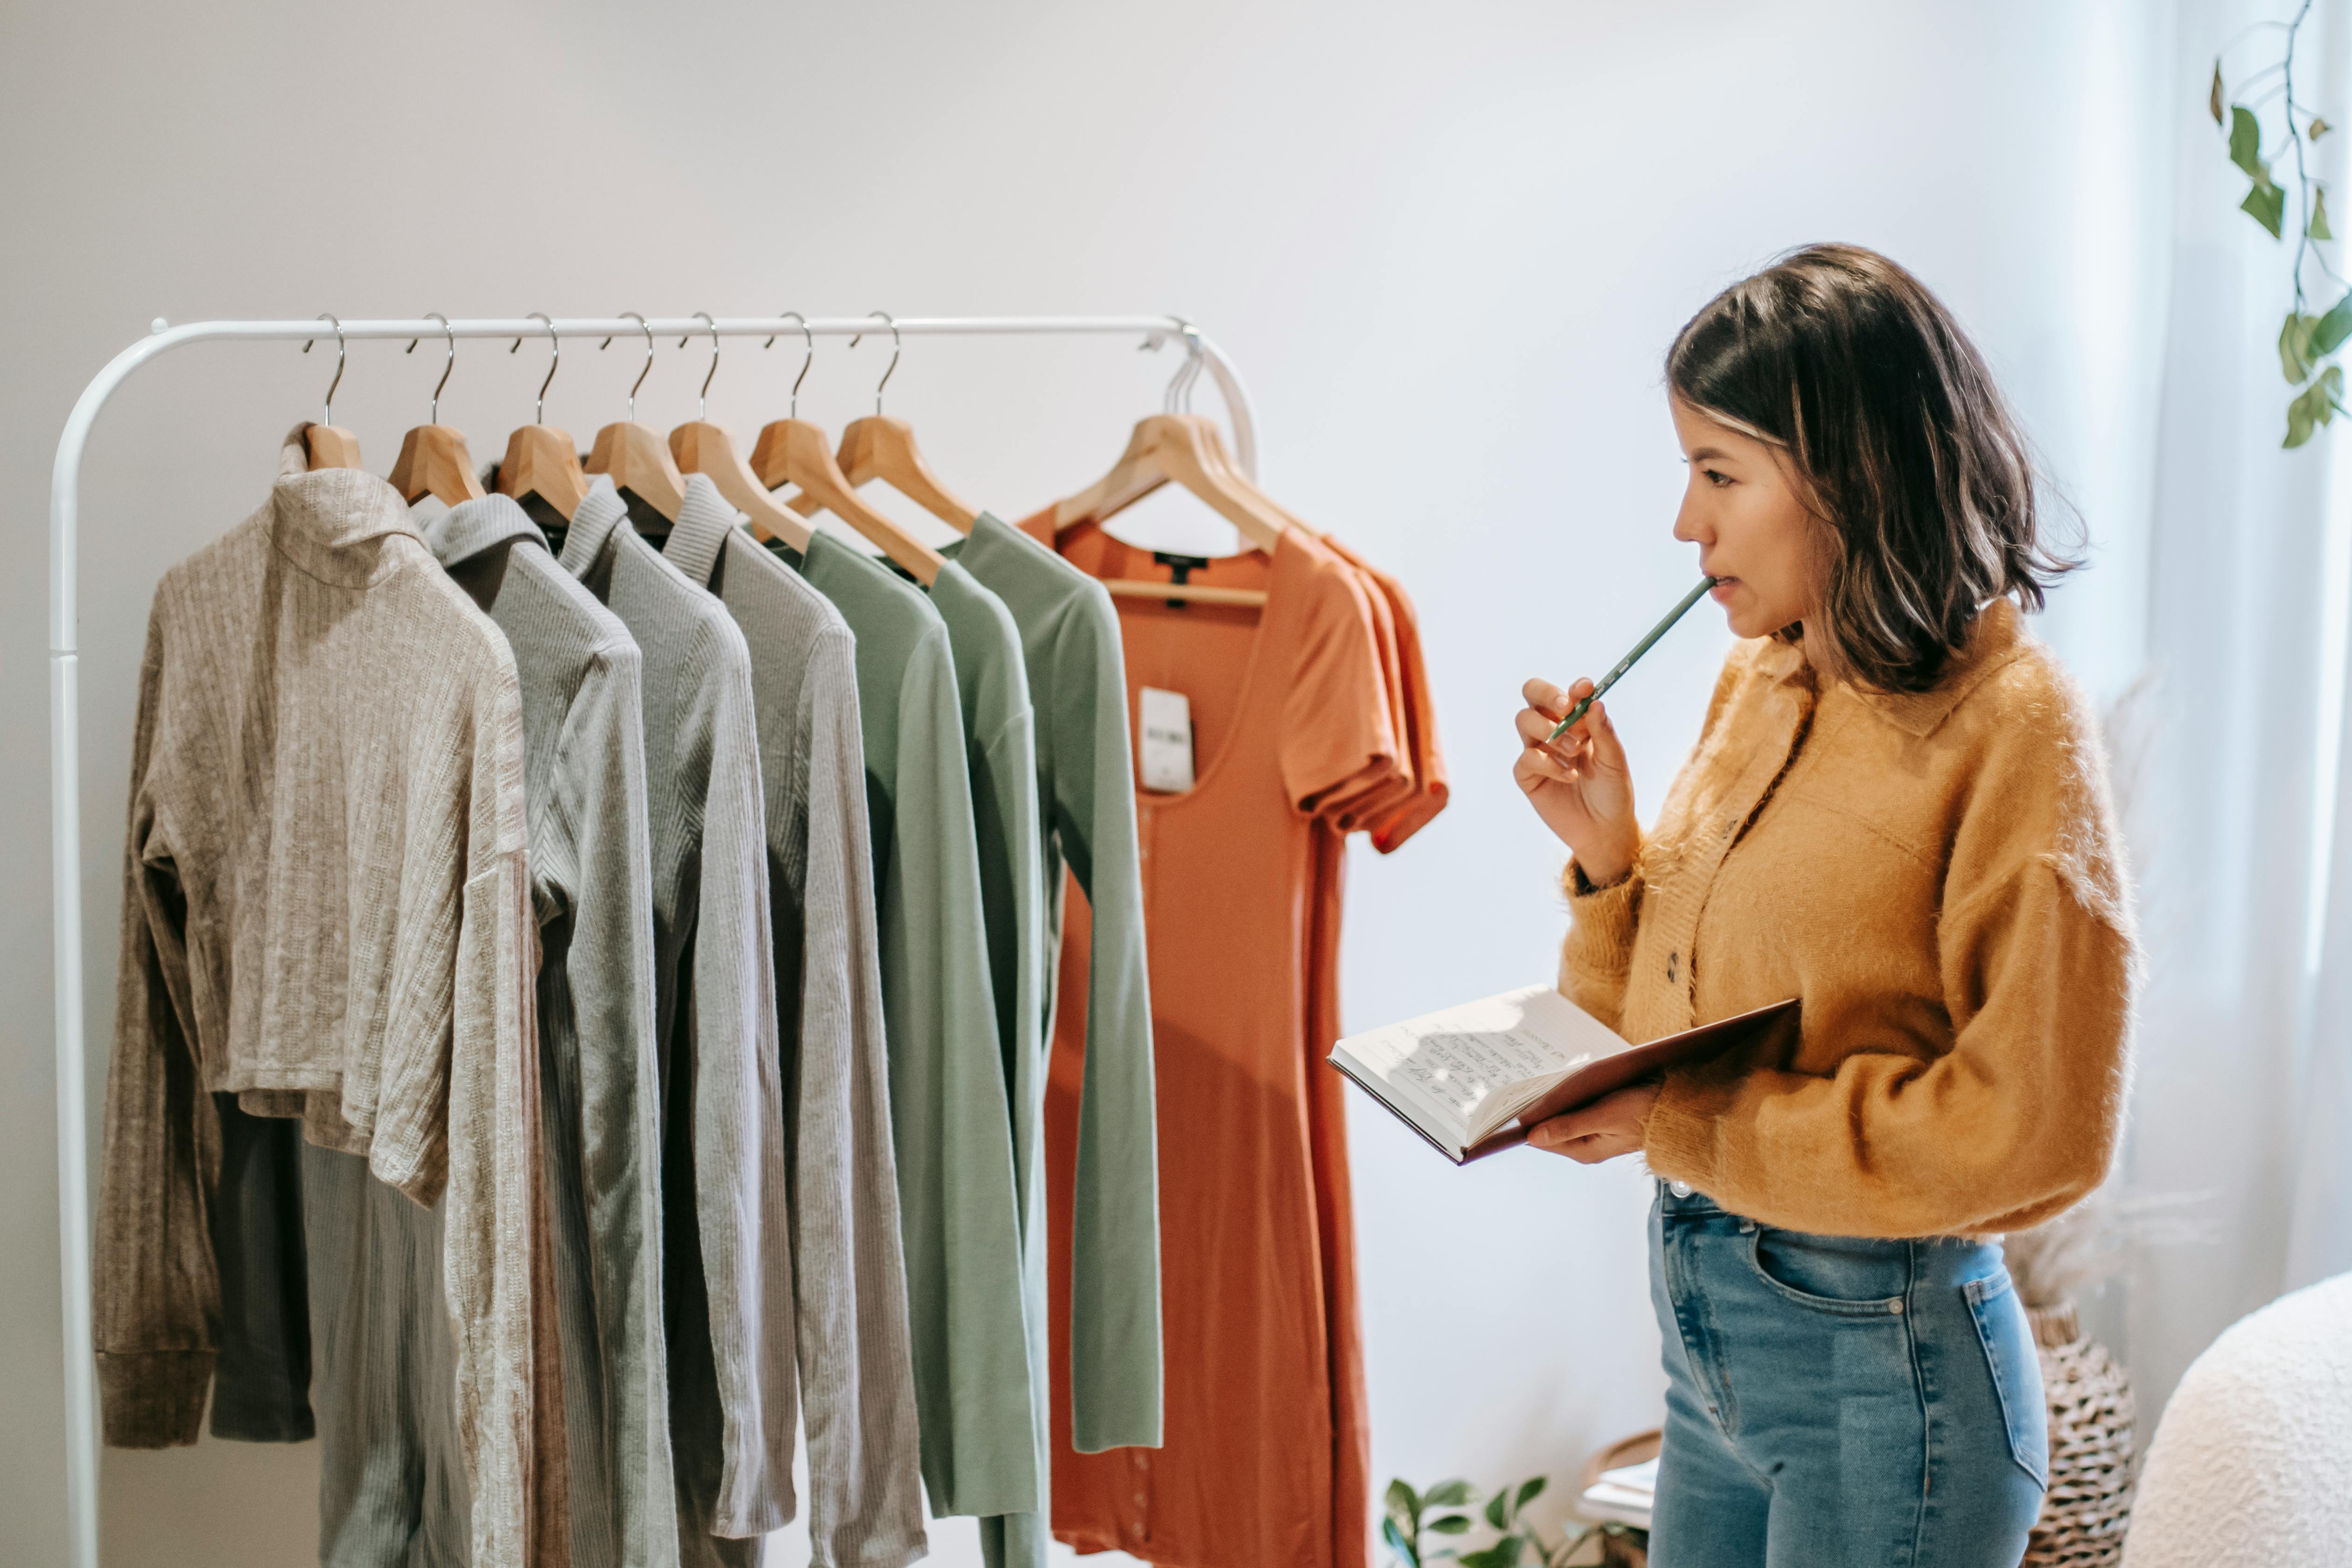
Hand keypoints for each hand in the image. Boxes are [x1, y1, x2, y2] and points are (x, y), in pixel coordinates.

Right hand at [1514, 677, 1637, 884]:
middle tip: (1566, 708)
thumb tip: (1594, 702)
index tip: (1585, 688)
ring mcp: (1537, 751)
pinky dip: (1549, 763)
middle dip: (1546, 694)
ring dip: (1550, 730)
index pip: (1565, 693)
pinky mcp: (1527, 775)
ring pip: (1524, 720)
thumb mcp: (1614, 760)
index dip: (1572, 687)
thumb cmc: (1612, 792)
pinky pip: (1526, 757)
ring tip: (1574, 751)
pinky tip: (1569, 776)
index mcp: (1576, 721)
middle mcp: (1553, 730)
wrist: (1604, 830)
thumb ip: (1602, 731)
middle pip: (1532, 694)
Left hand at [1527, 1080, 1660, 1163]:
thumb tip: (1532, 1137)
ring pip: (1563, 1117)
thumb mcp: (1603, 1116)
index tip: (1514, 1101)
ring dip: (1555, 1102)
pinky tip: (1567, 1083)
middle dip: (1541, 1109)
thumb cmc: (1642, 1111)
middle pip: (1551, 1128)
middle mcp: (1587, 1146)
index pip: (1541, 1140)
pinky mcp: (1603, 1120)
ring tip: (1545, 1081)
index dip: (1527, 1123)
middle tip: (1529, 1085)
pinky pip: (1577, 1109)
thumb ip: (1567, 1126)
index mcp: (1584, 1151)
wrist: (1676, 1109)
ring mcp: (1595, 1133)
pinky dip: (1570, 1098)